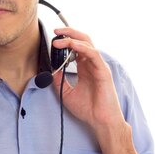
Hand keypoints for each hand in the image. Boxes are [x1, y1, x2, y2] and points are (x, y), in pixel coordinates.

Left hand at [52, 27, 137, 153]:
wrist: (100, 121)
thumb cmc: (88, 109)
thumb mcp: (66, 93)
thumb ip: (59, 80)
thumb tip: (51, 69)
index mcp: (85, 68)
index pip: (76, 48)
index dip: (65, 41)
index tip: (52, 39)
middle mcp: (92, 64)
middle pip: (83, 41)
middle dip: (69, 33)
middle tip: (55, 32)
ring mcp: (98, 66)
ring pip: (87, 44)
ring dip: (72, 39)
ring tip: (58, 39)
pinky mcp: (103, 71)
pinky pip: (93, 54)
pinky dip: (82, 47)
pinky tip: (71, 46)